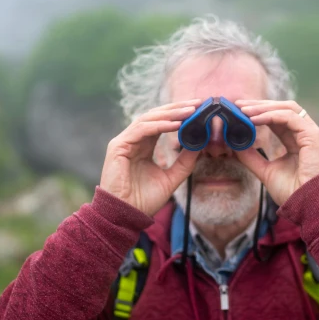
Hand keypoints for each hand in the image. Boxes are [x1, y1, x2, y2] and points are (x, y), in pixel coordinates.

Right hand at [100, 99, 201, 215]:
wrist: (126, 216)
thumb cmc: (144, 201)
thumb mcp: (171, 178)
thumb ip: (184, 162)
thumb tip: (200, 145)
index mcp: (143, 146)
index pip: (161, 123)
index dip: (178, 114)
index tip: (198, 110)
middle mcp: (133, 141)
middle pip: (155, 116)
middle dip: (177, 108)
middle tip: (197, 103)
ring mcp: (124, 142)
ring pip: (148, 119)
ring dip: (170, 114)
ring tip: (189, 111)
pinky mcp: (118, 147)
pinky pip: (141, 130)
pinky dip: (159, 125)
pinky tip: (175, 124)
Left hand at [234, 100, 318, 205]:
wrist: (306, 206)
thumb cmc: (291, 192)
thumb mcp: (265, 171)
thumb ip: (252, 158)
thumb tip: (235, 146)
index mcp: (298, 140)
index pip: (278, 118)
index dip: (259, 112)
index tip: (240, 111)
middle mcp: (306, 134)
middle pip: (283, 108)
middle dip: (260, 105)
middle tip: (239, 105)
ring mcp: (311, 133)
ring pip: (287, 108)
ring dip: (264, 107)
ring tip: (244, 110)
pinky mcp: (313, 136)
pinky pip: (290, 117)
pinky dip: (271, 115)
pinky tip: (255, 119)